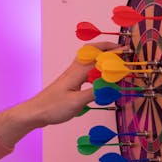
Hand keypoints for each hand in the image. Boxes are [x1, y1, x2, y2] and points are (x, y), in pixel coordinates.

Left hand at [0, 42, 118, 147]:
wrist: (35, 112)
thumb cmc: (53, 107)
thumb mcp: (77, 102)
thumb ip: (96, 93)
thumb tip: (113, 86)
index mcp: (77, 72)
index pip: (98, 58)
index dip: (114, 53)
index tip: (127, 52)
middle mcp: (74, 70)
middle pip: (91, 52)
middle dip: (107, 48)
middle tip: (121, 50)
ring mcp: (71, 76)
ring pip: (88, 60)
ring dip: (101, 57)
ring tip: (114, 62)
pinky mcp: (69, 83)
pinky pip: (85, 70)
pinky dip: (95, 69)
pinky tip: (99, 79)